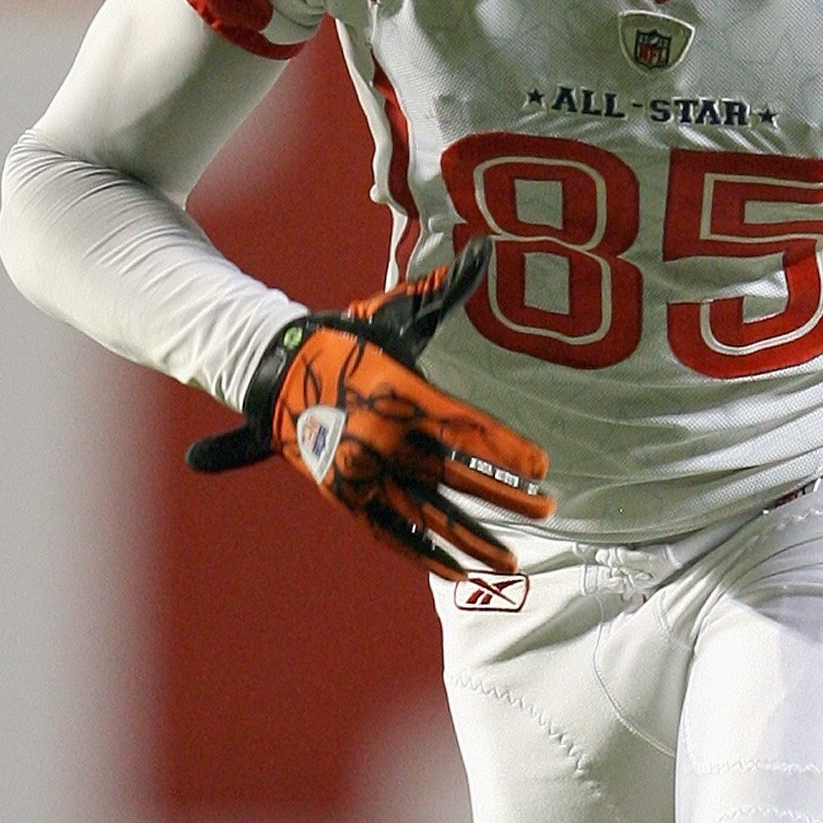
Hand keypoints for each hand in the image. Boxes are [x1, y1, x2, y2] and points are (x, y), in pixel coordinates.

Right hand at [186, 242, 551, 577]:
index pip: (468, 428)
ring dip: (473, 539)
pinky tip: (457, 573)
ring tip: (511, 559)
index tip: (543, 467)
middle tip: (548, 510)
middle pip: (458, 476)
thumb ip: (442, 291)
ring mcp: (364, 473)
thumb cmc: (346, 340)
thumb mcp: (394, 316)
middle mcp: (386, 438)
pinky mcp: (346, 497)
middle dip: (507, 496)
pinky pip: (391, 534)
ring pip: (429, 515)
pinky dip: (423, 555)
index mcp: (403, 394)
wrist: (274, 371)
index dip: (507, 450)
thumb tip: (484, 249)